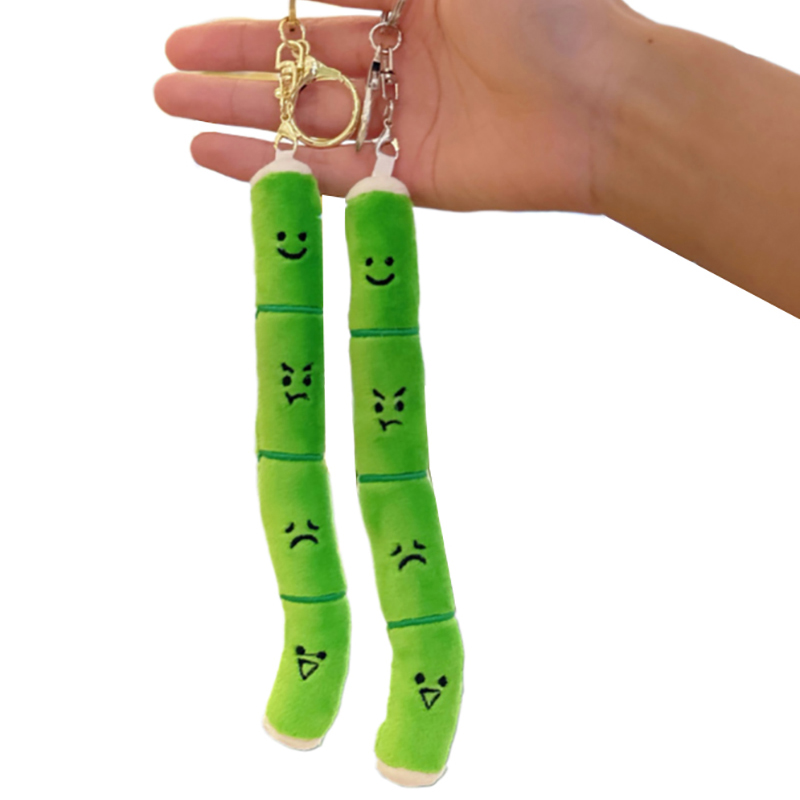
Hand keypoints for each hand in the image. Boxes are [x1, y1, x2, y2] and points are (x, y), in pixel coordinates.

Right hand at [155, 0, 649, 211]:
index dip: (264, 9)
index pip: (321, 0)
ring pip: (304, 119)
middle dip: (231, 62)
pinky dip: (271, 166)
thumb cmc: (544, 10)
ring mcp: (404, 122)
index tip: (201, 19)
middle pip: (300, 62)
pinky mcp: (409, 178)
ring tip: (169, 105)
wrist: (602, 103)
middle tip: (167, 67)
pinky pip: (326, 174)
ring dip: (236, 113)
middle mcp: (405, 60)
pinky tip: (212, 156)